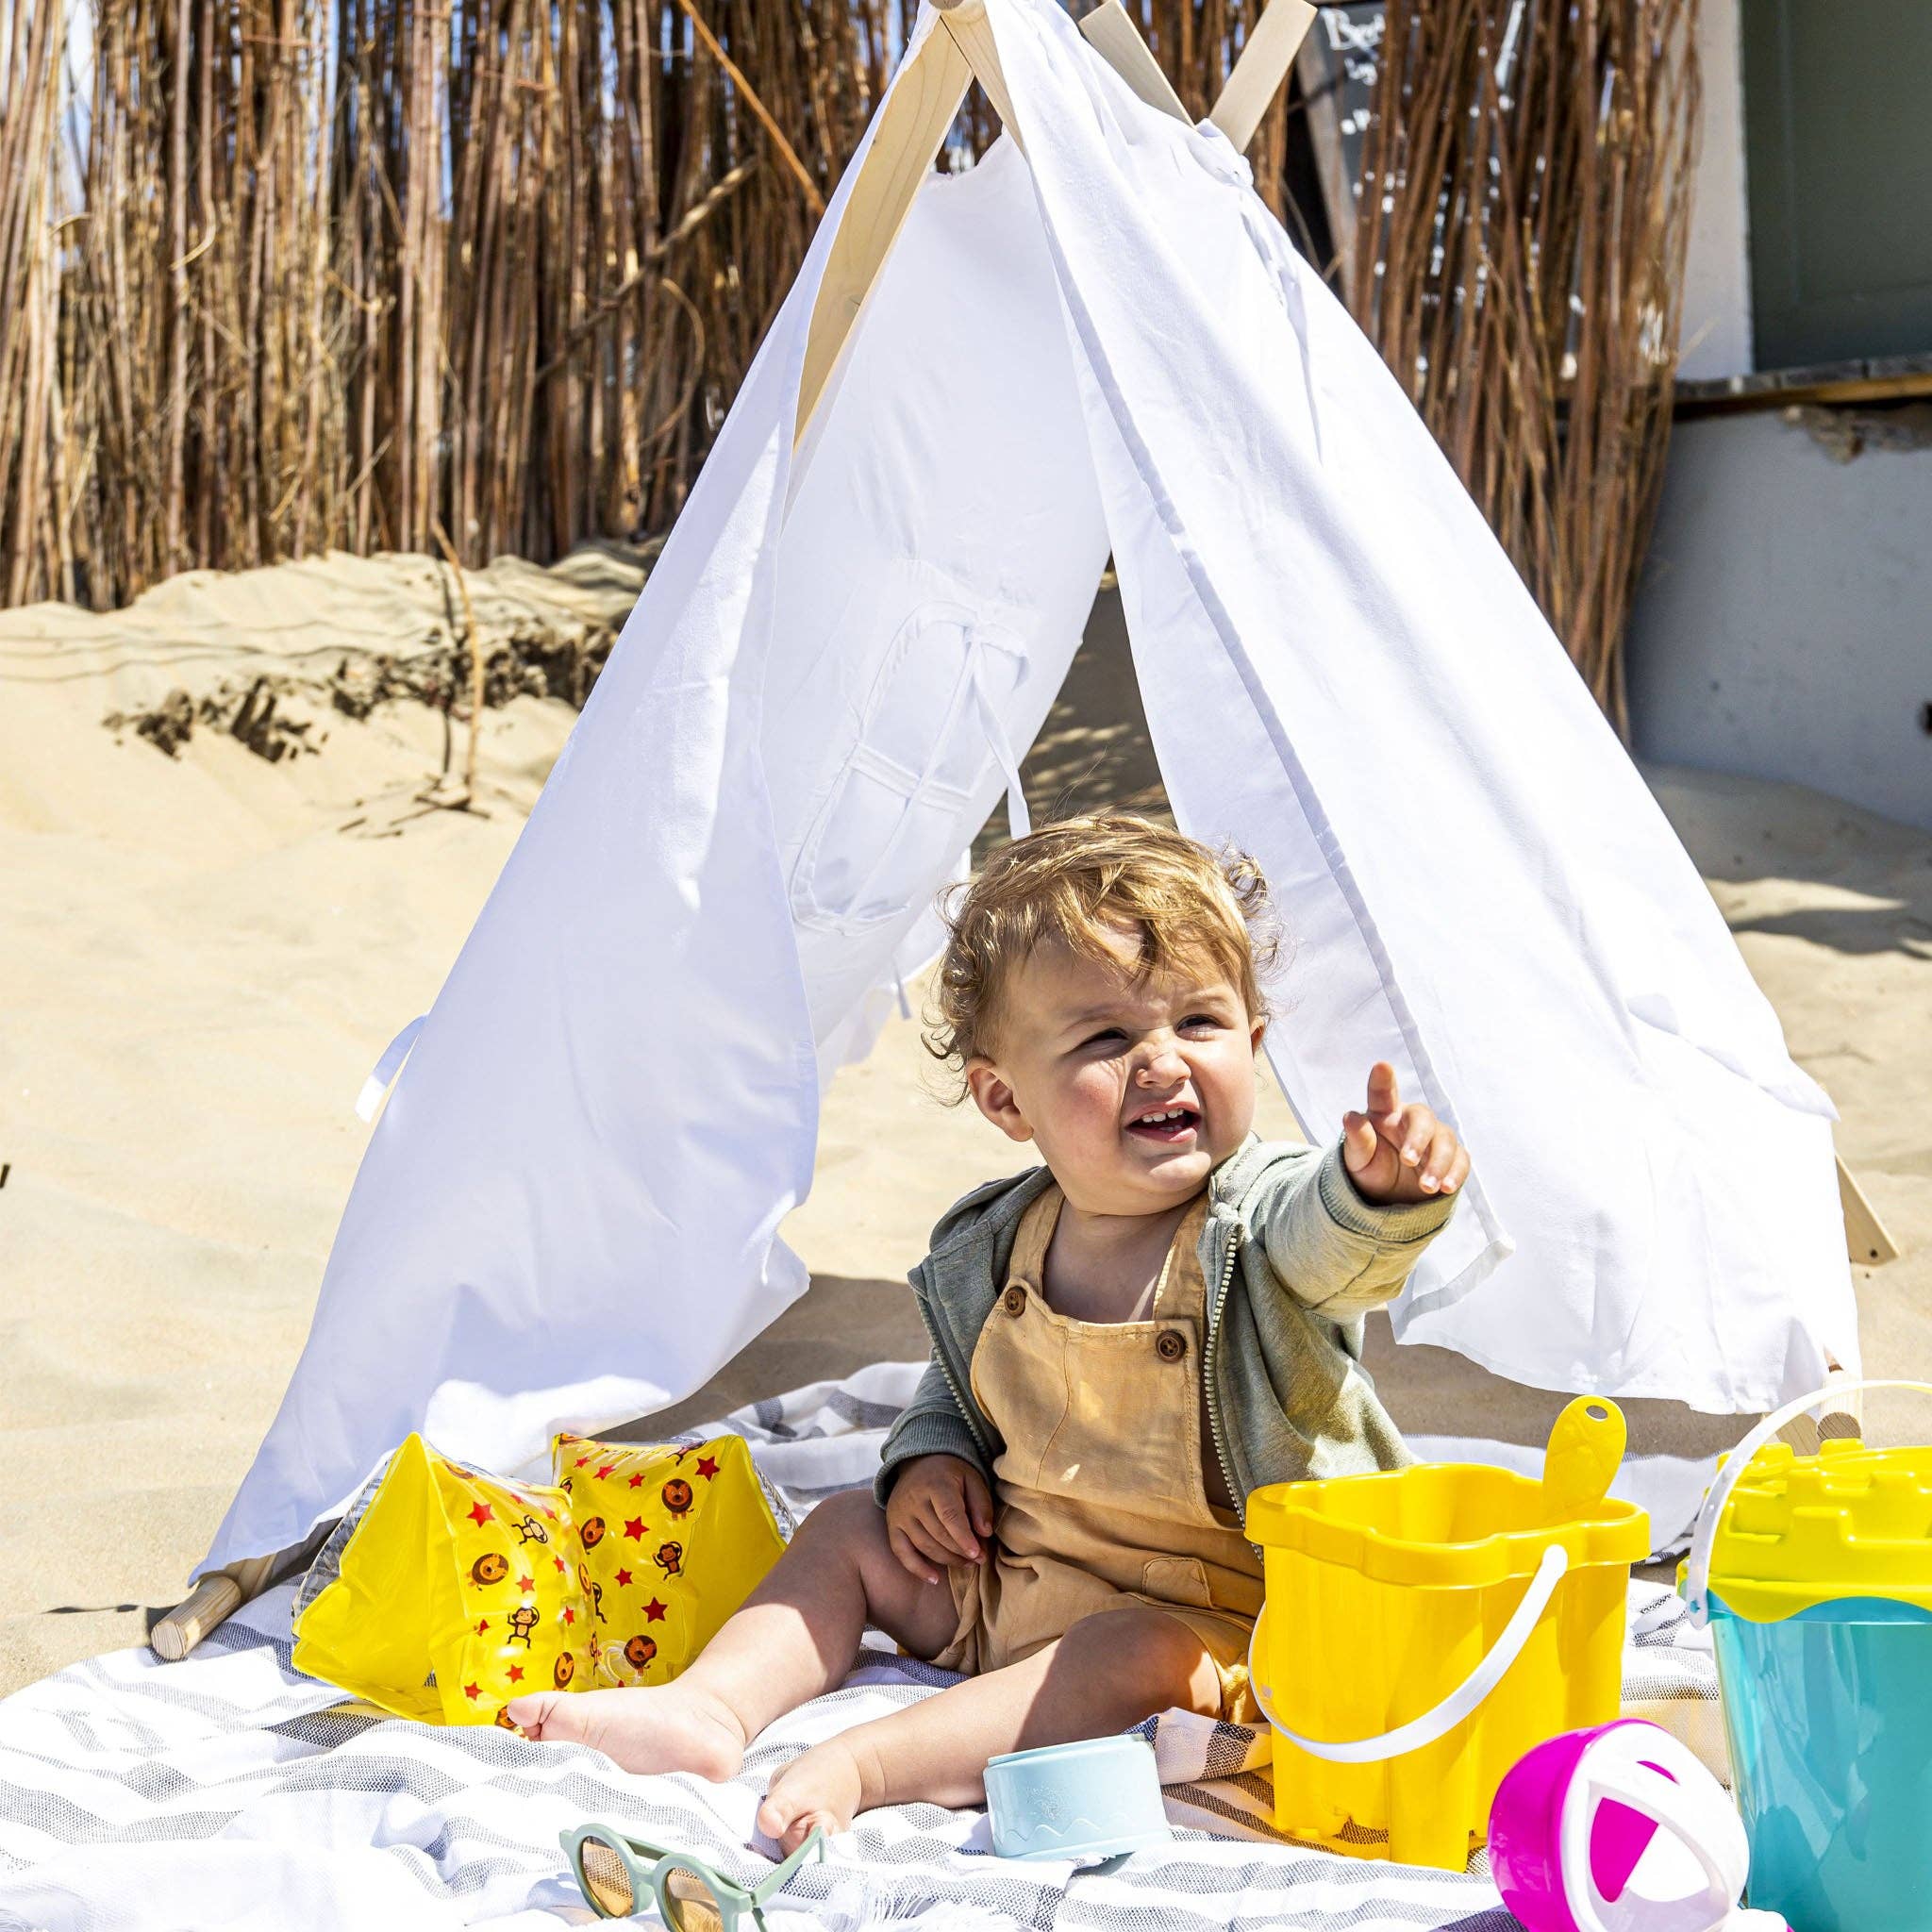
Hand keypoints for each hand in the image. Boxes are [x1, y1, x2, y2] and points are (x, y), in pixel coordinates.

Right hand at [885, 1453, 994, 1585]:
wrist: (919, 1462)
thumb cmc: (951, 1474)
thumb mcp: (971, 1479)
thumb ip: (981, 1504)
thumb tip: (985, 1533)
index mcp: (935, 1484)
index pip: (949, 1515)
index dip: (964, 1538)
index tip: (978, 1554)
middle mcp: (913, 1499)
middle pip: (938, 1534)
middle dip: (960, 1551)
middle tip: (979, 1559)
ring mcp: (900, 1513)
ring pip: (923, 1545)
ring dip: (947, 1560)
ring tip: (967, 1564)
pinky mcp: (892, 1525)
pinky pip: (901, 1552)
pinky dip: (917, 1568)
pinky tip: (935, 1579)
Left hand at [1342, 1061, 1468, 1204]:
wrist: (1389, 1197)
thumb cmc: (1370, 1169)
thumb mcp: (1358, 1159)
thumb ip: (1358, 1139)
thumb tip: (1350, 1116)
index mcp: (1384, 1114)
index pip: (1382, 1094)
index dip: (1382, 1080)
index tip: (1381, 1067)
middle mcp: (1412, 1120)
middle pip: (1422, 1118)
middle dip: (1418, 1139)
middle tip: (1408, 1161)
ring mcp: (1435, 1137)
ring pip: (1445, 1140)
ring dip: (1438, 1163)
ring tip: (1426, 1187)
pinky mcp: (1452, 1157)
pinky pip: (1460, 1159)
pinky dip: (1455, 1173)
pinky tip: (1446, 1187)